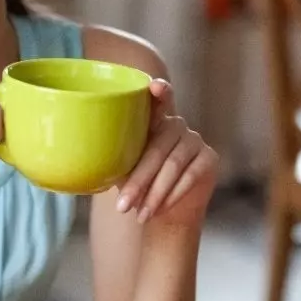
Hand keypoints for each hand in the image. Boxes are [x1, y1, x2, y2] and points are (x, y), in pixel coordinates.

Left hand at [115, 80, 217, 225]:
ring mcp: (195, 139)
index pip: (158, 100)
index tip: (154, 86)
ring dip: (154, 193)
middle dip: (139, 180)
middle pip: (157, 148)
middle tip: (123, 204)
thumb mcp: (123, 169)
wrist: (165, 211)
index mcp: (152, 121)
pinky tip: (158, 210)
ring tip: (139, 213)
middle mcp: (176, 125)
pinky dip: (172, 195)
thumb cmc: (139, 183)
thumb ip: (116, 156)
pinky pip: (190, 175)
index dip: (159, 90)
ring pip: (173, 165)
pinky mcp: (209, 157)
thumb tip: (91, 157)